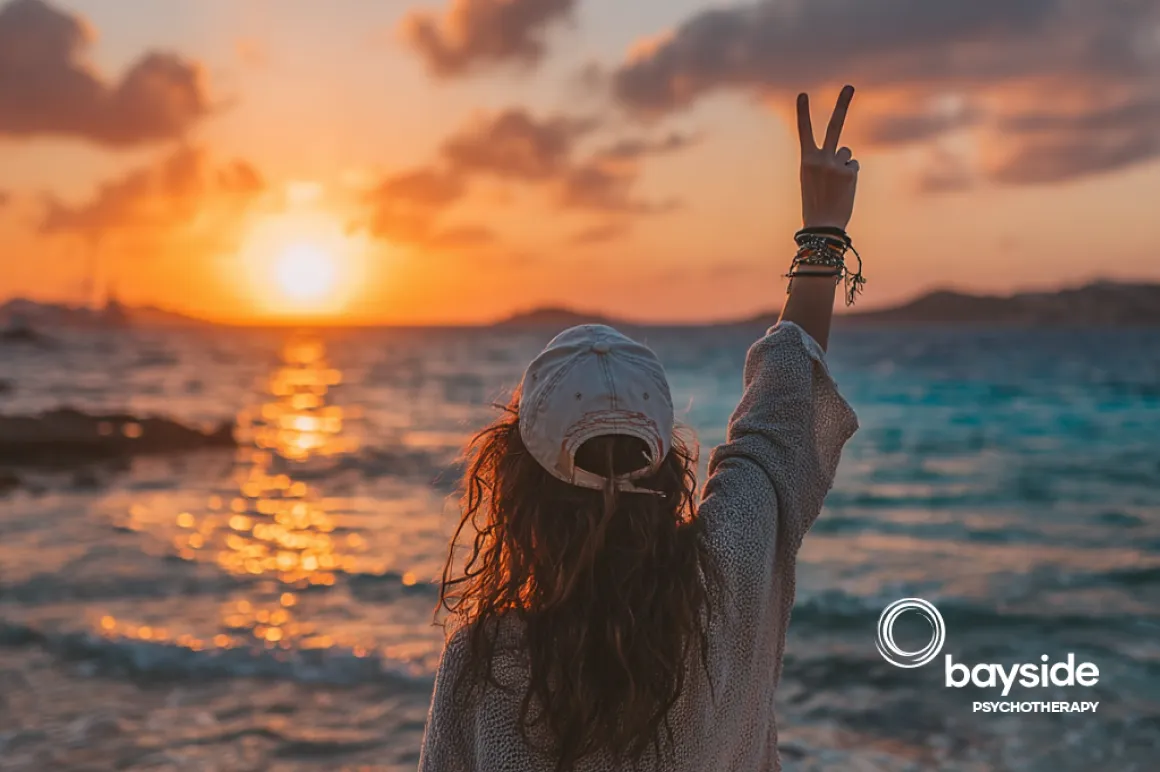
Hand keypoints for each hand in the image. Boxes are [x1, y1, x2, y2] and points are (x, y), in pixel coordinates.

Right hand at [797, 85, 857, 229]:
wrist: (823, 225)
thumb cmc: (815, 202)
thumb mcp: (812, 179)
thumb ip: (824, 161)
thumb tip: (846, 152)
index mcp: (806, 160)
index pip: (804, 132)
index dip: (803, 112)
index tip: (802, 93)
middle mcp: (820, 159)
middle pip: (834, 126)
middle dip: (843, 104)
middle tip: (849, 86)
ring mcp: (836, 164)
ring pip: (847, 153)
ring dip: (844, 164)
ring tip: (836, 184)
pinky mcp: (849, 172)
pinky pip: (853, 165)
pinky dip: (850, 175)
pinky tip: (843, 188)